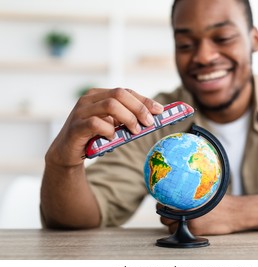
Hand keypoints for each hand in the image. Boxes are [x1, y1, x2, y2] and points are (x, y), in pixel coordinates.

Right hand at [46, 88, 163, 166]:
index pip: (126, 92)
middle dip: (138, 108)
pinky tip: (112, 138)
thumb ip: (128, 119)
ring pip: (110, 105)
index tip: (160, 110)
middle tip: (149, 123)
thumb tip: (153, 118)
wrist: (67, 153)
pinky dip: (108, 130)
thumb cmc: (94, 137)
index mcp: (99, 95)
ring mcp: (81, 111)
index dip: (144, 100)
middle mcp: (89, 99)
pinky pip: (95, 123)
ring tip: (135, 131)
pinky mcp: (76, 126)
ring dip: (128, 118)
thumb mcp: (113, 125)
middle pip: (119, 94)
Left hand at [159, 195, 239, 235]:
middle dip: (167, 216)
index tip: (165, 205)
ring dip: (174, 224)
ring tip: (183, 219)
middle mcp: (185, 211)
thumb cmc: (219, 201)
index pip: (162, 204)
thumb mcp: (203, 191)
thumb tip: (174, 189)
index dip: (162, 205)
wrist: (233, 212)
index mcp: (186, 199)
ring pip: (170, 227)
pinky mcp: (194, 232)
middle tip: (173, 213)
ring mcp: (189, 223)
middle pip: (164, 217)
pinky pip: (180, 233)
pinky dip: (181, 231)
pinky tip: (190, 225)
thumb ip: (188, 193)